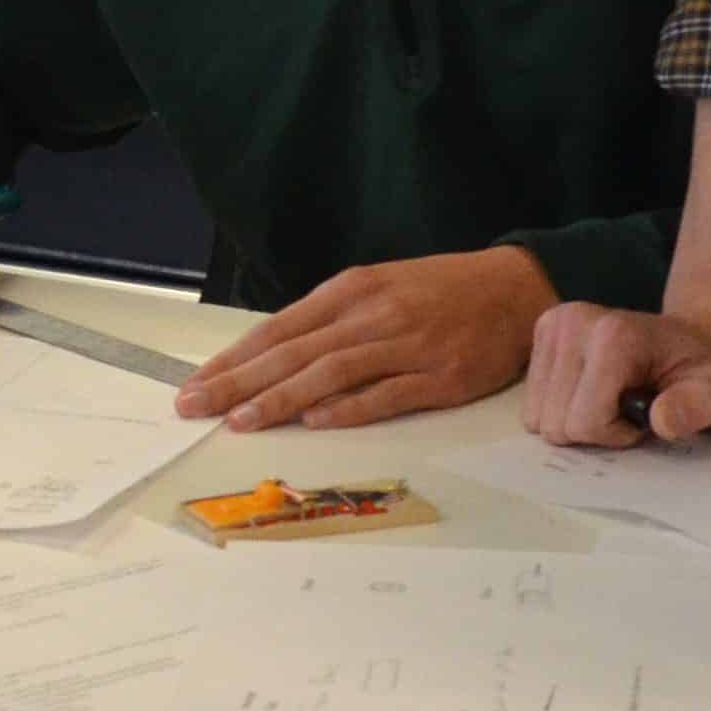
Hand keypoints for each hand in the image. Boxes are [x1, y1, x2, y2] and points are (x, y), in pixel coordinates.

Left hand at [176, 248, 552, 430]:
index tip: (195, 383)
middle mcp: (372, 315)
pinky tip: (315, 422)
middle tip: (193, 406)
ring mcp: (406, 346)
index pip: (279, 329)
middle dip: (238, 382)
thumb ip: (330, 322)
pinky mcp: (439, 376)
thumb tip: (275, 359)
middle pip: (294, 352)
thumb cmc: (440, 291)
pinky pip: (386, 394)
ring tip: (240, 421)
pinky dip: (349, 408)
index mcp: (352, 291)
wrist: (516, 288)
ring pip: (330, 373)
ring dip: (281, 398)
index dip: (234, 359)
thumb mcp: (378, 289)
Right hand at [517, 301, 710, 447]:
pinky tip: (595, 391)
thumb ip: (698, 408)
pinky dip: (563, 409)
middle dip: (594, 430)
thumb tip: (663, 421)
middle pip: (555, 424)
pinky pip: (533, 405)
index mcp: (614, 335)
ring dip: (577, 421)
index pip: (584, 422)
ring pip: (538, 418)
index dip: (617, 434)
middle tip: (630, 408)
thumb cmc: (706, 373)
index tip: (646, 415)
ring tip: (614, 399)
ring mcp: (553, 325)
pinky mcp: (543, 333)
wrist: (694, 338)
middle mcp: (573, 322)